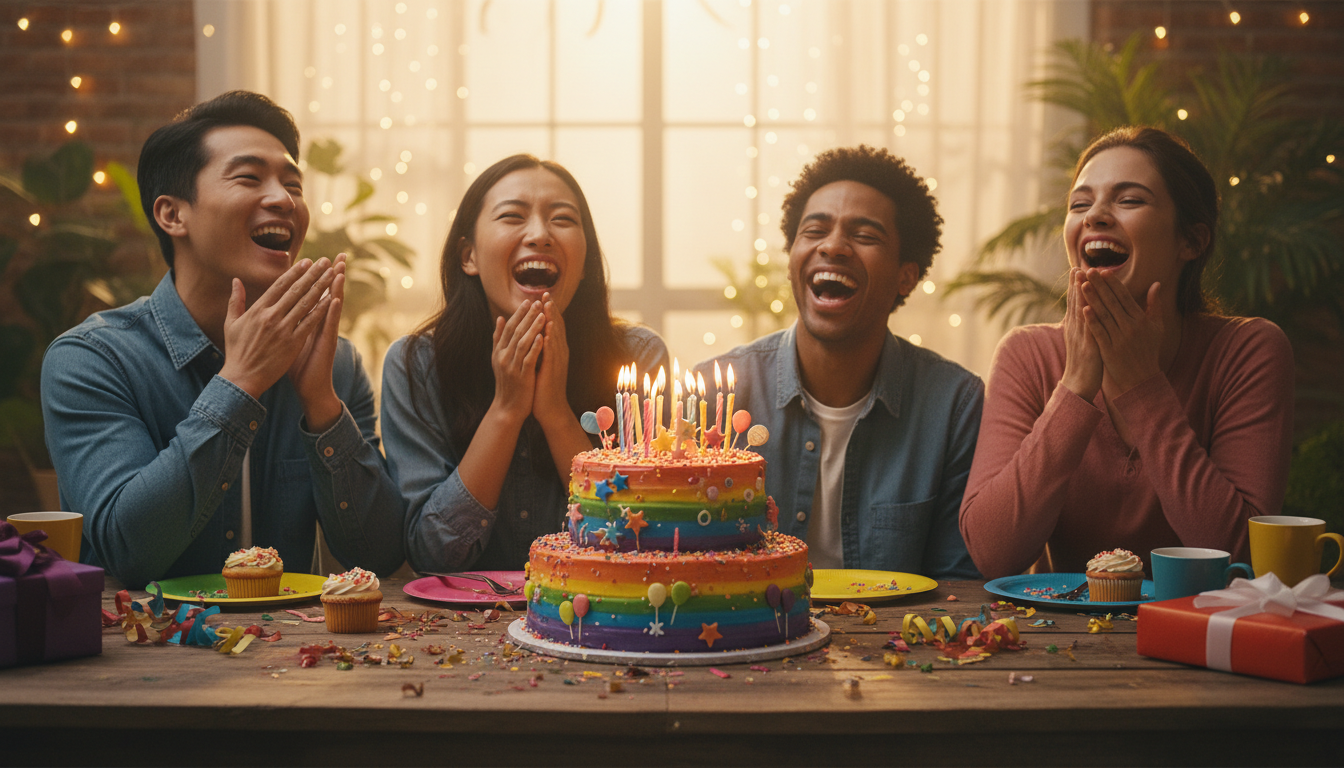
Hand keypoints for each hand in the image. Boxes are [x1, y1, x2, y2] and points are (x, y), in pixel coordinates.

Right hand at [219, 258, 336, 399]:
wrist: (242, 378)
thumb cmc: (236, 351)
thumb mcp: (231, 323)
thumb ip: (236, 300)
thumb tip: (236, 281)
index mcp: (258, 310)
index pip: (279, 286)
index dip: (294, 272)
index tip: (307, 262)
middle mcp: (271, 316)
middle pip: (296, 290)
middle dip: (312, 274)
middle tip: (325, 261)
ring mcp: (283, 329)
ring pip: (305, 303)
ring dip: (320, 287)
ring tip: (332, 274)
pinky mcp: (293, 343)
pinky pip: (310, 322)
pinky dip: (321, 310)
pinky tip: (331, 299)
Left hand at [289, 254, 346, 432]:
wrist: (310, 388)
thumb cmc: (297, 367)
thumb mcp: (287, 342)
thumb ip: (283, 325)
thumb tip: (274, 313)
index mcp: (307, 321)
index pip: (311, 294)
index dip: (313, 277)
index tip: (314, 259)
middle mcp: (319, 323)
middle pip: (325, 293)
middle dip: (330, 274)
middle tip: (337, 256)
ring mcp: (325, 332)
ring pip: (332, 304)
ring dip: (336, 287)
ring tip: (339, 268)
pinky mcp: (327, 343)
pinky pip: (331, 324)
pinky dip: (333, 311)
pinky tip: (336, 298)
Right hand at [488, 299, 545, 429]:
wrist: (507, 408)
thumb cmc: (508, 382)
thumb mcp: (499, 359)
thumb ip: (498, 339)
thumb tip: (499, 318)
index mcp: (499, 351)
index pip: (508, 328)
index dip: (518, 314)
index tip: (528, 301)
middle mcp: (503, 357)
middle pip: (515, 332)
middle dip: (527, 316)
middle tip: (537, 302)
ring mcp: (512, 366)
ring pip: (522, 343)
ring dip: (532, 327)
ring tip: (542, 314)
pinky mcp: (521, 376)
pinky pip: (528, 358)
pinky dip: (535, 347)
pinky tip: (542, 336)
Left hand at [531, 294, 572, 428]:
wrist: (550, 409)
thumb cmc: (543, 387)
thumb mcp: (540, 364)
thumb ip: (539, 349)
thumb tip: (534, 335)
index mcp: (555, 352)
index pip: (553, 327)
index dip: (549, 311)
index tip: (542, 296)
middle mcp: (560, 354)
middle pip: (557, 327)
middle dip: (551, 310)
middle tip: (546, 293)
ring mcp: (558, 362)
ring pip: (556, 337)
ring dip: (553, 320)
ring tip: (548, 305)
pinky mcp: (553, 371)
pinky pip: (552, 353)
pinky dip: (551, 341)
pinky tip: (548, 331)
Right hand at [1060, 268, 1102, 400]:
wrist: (1078, 384)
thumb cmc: (1084, 363)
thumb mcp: (1083, 341)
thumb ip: (1085, 326)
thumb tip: (1086, 313)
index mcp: (1075, 327)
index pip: (1075, 302)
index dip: (1075, 286)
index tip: (1077, 269)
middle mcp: (1075, 329)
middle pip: (1075, 303)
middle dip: (1076, 284)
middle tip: (1076, 266)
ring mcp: (1080, 337)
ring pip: (1080, 312)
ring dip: (1080, 295)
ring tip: (1080, 279)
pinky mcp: (1088, 346)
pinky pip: (1087, 329)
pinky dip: (1086, 316)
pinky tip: (1086, 305)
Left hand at [1081, 269, 1163, 394]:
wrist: (1141, 379)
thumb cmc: (1148, 351)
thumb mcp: (1157, 328)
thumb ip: (1155, 305)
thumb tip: (1157, 284)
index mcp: (1141, 320)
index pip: (1125, 297)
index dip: (1113, 284)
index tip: (1103, 271)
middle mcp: (1131, 327)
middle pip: (1112, 303)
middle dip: (1100, 286)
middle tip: (1089, 271)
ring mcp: (1120, 339)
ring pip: (1104, 315)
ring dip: (1093, 299)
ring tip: (1082, 285)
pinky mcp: (1109, 350)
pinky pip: (1099, 332)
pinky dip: (1092, 321)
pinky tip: (1083, 309)